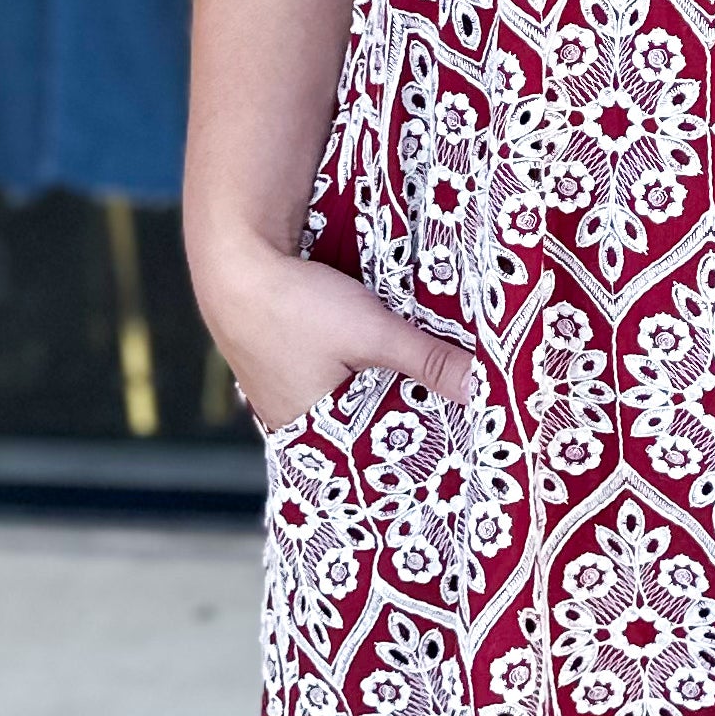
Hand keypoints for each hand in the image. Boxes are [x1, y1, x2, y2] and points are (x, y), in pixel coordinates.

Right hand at [192, 232, 474, 436]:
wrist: (235, 259)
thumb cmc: (295, 306)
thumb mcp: (372, 333)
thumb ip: (427, 361)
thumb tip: (479, 389)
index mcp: (311, 430)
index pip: (373, 456)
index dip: (410, 447)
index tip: (453, 440)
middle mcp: (291, 418)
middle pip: (359, 428)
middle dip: (399, 416)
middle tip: (448, 410)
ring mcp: (282, 389)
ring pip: (344, 399)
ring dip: (375, 389)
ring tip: (423, 384)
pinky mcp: (282, 360)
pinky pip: (328, 377)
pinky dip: (354, 370)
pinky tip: (378, 358)